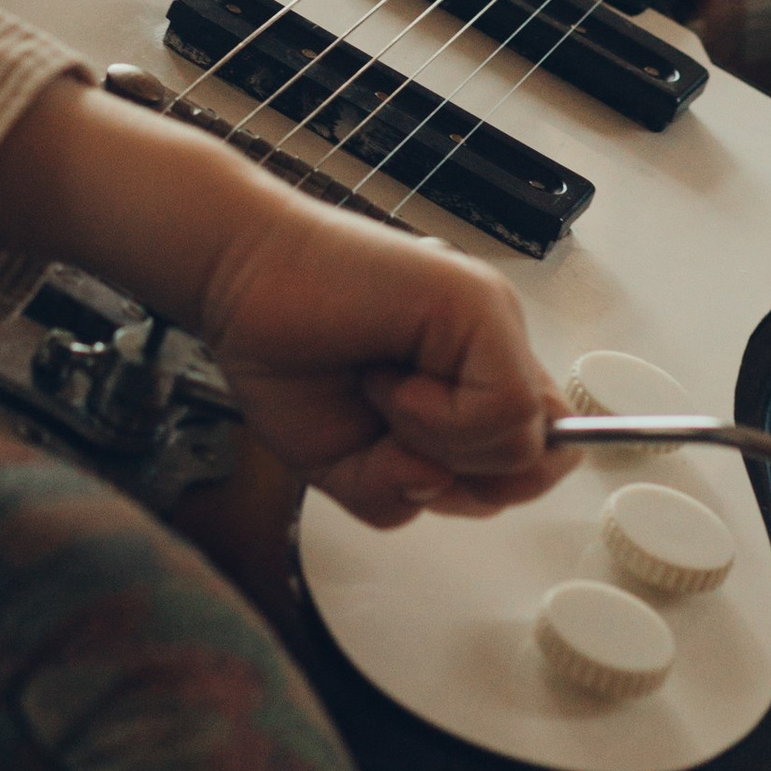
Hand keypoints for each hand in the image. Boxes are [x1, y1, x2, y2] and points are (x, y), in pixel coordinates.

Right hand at [0, 78, 562, 526]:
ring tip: (381, 389)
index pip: (531, 461)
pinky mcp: (479, 304)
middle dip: (460, 478)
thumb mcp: (349, 465)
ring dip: (437, 442)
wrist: (238, 278)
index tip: (429, 472)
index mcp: (470, 383)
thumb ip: (403, 491)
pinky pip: (502, 408)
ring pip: (521, 442)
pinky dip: (434, 418)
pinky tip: (386, 376)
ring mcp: (490, 323)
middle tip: (394, 433)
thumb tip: (448, 485)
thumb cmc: (286, 355)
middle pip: (532, 465)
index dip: (489, 487)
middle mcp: (491, 349)